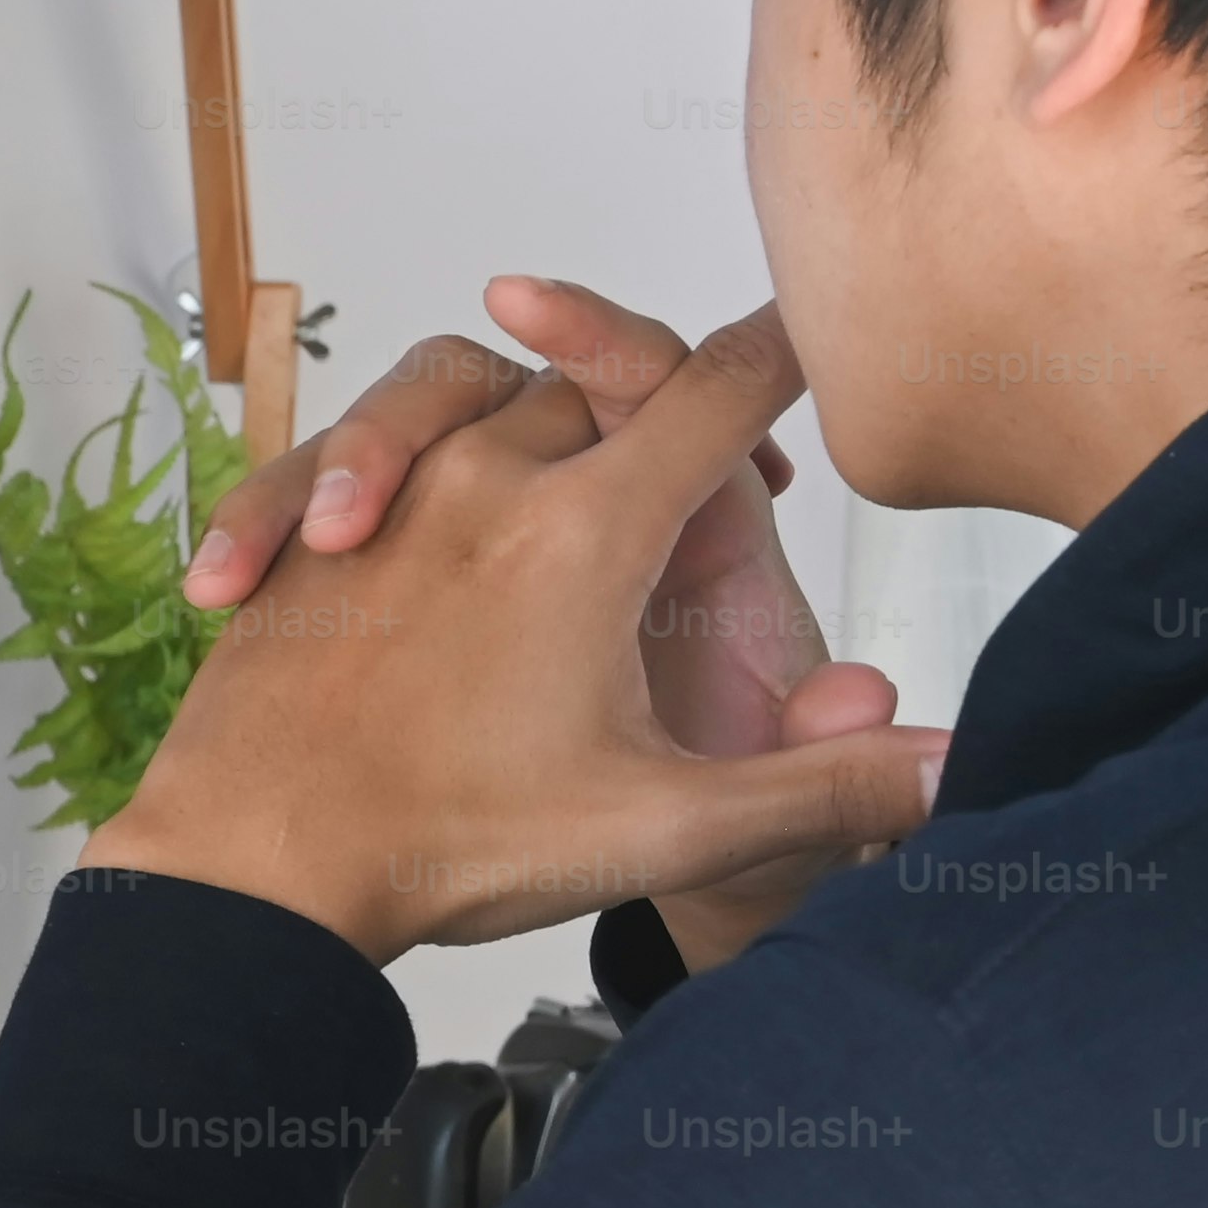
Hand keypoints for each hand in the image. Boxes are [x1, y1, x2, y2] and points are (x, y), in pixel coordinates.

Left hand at [91, 308, 938, 961]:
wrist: (251, 866)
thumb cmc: (448, 846)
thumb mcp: (665, 829)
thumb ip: (822, 789)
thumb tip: (955, 770)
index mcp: (588, 530)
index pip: (721, 391)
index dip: (781, 362)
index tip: (814, 341)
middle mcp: (485, 481)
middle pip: (602, 393)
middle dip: (662, 420)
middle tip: (711, 484)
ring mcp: (385, 495)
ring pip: (474, 391)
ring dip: (529, 423)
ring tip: (565, 505)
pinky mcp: (305, 527)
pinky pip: (361, 444)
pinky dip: (402, 460)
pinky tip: (420, 528)